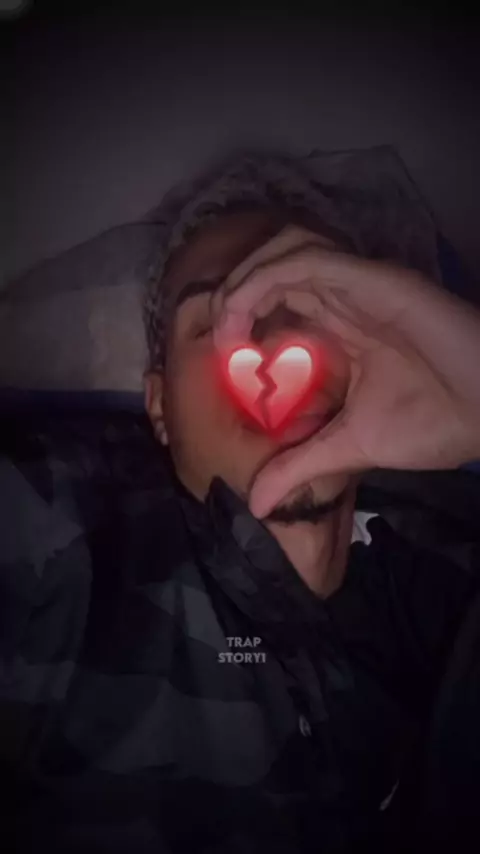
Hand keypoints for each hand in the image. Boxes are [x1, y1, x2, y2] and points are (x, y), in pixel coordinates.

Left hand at [212, 227, 479, 518]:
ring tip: (228, 325)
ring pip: (283, 254)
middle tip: (220, 343)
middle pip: (271, 272)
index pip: (276, 308)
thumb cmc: (435, 424)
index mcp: (340, 331)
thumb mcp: (349, 448)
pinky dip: (265, 279)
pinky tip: (247, 313)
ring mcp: (356, 286)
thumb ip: (300, 466)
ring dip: (245, 282)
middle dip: (233, 299)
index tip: (224, 364)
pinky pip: (306, 260)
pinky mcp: (372, 279)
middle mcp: (343, 301)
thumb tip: (259, 505)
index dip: (240, 325)